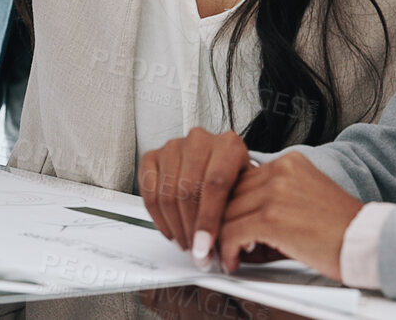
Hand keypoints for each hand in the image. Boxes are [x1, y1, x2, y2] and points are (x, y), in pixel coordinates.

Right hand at [139, 127, 254, 264]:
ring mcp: (173, 147)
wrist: (220, 161)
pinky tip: (171, 232)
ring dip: (175, 228)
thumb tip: (233, 246)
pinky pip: (148, 193)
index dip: (208, 220)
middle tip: (197, 254)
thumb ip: (238, 214)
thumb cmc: (235, 178)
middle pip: (188, 191)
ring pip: (167, 194)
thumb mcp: (247, 192)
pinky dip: (158, 218)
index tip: (205, 248)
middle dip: (191, 231)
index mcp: (228, 145)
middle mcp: (199, 141)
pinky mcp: (152, 156)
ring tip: (186, 245)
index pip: (215, 184)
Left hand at [215, 151, 362, 277]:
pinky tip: (233, 260)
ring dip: (221, 237)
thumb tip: (236, 216)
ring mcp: (275, 193)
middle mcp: (281, 170)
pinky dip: (227, 250)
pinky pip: (232, 233)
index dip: (231, 205)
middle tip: (219, 242)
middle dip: (222, 221)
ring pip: (226, 214)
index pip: (242, 179)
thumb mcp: (304, 197)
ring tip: (226, 254)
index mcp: (290, 162)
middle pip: (230, 195)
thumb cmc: (341, 229)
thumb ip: (271, 197)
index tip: (226, 221)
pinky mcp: (272, 218)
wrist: (368, 243)